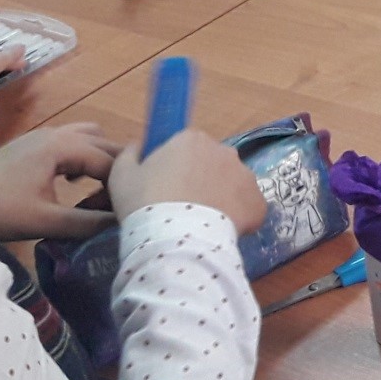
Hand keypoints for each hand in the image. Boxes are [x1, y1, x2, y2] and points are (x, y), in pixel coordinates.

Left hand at [0, 122, 121, 242]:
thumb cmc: (0, 212)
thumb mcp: (46, 221)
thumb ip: (88, 222)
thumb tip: (122, 223)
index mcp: (62, 146)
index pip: (110, 160)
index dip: (121, 186)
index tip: (124, 210)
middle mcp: (57, 133)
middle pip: (105, 142)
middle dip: (118, 169)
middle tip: (121, 199)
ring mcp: (43, 135)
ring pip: (89, 136)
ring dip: (101, 157)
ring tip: (100, 186)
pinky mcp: (33, 143)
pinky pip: (72, 139)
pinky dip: (83, 154)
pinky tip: (75, 180)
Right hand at [106, 128, 266, 235]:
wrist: (175, 240)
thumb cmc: (145, 203)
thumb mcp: (122, 175)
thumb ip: (130, 153)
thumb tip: (139, 146)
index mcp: (193, 139)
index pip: (187, 146)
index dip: (177, 166)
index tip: (167, 185)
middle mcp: (225, 151)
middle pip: (212, 164)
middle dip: (202, 180)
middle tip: (183, 206)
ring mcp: (246, 177)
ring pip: (232, 185)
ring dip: (220, 198)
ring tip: (200, 222)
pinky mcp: (258, 203)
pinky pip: (247, 208)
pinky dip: (237, 218)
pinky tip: (218, 231)